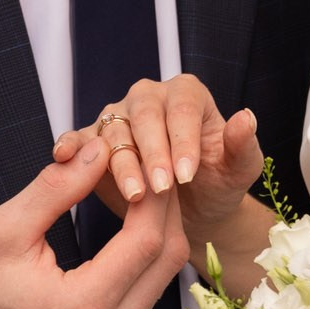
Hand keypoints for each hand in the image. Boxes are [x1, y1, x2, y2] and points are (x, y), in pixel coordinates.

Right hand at [0, 141, 189, 308]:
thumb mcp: (5, 229)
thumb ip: (56, 189)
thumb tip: (100, 150)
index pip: (145, 240)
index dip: (152, 193)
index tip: (140, 158)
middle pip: (168, 256)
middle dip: (163, 203)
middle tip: (146, 164)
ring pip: (166, 272)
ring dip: (160, 224)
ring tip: (139, 185)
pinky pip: (153, 288)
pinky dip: (150, 250)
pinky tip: (135, 220)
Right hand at [51, 74, 265, 259]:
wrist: (191, 212)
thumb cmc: (218, 183)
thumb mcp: (240, 169)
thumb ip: (243, 144)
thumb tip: (246, 117)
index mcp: (187, 95)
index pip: (182, 109)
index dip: (183, 140)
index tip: (187, 174)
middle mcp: (150, 99)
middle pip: (145, 115)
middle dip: (153, 153)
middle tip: (162, 188)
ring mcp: (119, 118)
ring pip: (114, 131)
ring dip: (122, 164)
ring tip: (135, 196)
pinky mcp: (95, 141)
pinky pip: (81, 138)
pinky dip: (71, 145)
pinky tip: (63, 157)